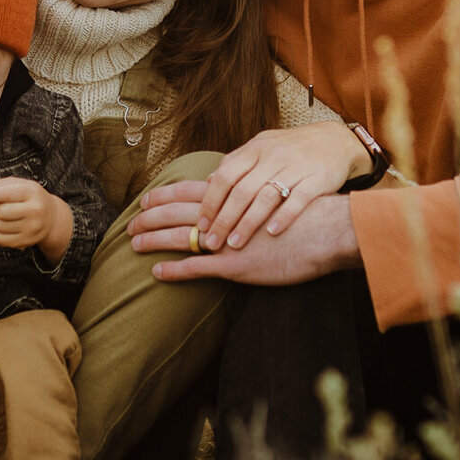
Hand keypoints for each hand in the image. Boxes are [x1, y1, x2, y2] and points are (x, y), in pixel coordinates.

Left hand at [0, 178, 73, 264]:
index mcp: (32, 192)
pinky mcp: (27, 242)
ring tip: (8, 217)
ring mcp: (32, 228)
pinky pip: (0, 239)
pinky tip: (8, 227)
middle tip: (0, 205)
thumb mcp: (20, 185)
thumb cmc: (30, 198)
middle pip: (0, 211)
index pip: (5, 193)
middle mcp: (35, 210)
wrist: (52, 218)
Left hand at [138, 192, 361, 286]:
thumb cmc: (308, 211)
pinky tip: (158, 271)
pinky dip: (176, 270)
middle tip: (129, 223)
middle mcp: (228, 213)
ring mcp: (230, 239)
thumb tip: (237, 188)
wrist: (331, 229)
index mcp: (236, 195)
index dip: (164, 195)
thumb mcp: (277, 190)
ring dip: (155, 239)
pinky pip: (199, 268)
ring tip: (134, 244)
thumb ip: (253, 189)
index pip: (190, 190)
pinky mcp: (238, 264)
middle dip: (151, 216)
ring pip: (183, 236)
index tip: (144, 199)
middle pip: (179, 211)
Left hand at [150, 123, 368, 253]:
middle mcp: (273, 156)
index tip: (200, 225)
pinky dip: (284, 216)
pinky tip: (271, 233)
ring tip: (235, 244)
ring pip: (266, 196)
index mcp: (256, 149)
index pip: (225, 175)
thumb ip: (237, 164)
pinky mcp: (318, 178)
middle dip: (224, 219)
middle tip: (212, 242)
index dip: (211, 201)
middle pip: (242, 190)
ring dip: (248, 223)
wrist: (337, 141)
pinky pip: (298, 199)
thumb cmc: (292, 149)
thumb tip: (208, 181)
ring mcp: (296, 167)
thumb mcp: (262, 148)